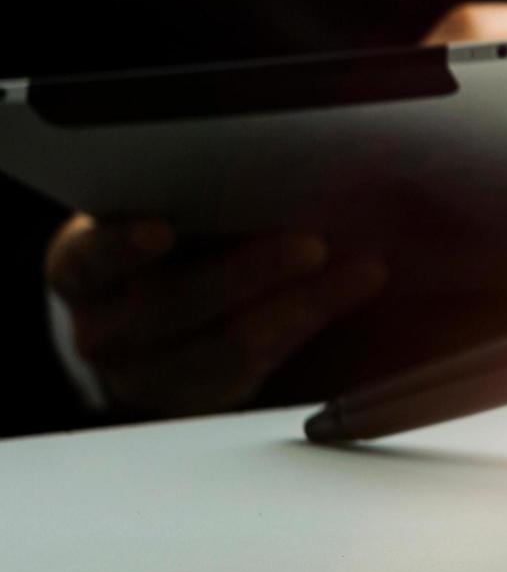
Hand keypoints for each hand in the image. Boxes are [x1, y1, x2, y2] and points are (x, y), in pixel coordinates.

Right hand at [46, 216, 387, 415]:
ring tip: (362, 272)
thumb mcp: (157, 220)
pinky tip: (346, 296)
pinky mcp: (195, 400)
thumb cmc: (165, 248)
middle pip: (177, 304)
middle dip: (251, 271)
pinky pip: (256, 369)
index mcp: (80, 269)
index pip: (93, 257)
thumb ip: (193, 205)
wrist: (146, 323)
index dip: (123, 246)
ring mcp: (144, 373)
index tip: (161, 231)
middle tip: (313, 244)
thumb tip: (282, 171)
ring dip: (303, 305)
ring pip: (228, 345)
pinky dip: (306, 327)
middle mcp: (102, 328)